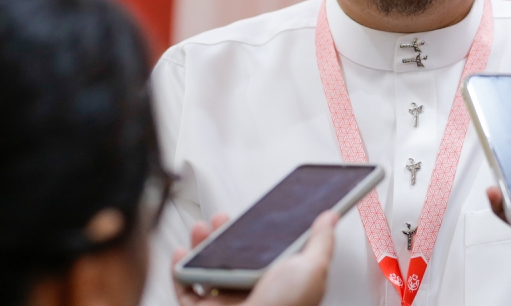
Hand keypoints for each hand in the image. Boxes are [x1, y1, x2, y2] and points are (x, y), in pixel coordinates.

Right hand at [172, 211, 338, 305]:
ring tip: (201, 229)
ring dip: (202, 246)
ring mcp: (226, 304)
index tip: (251, 214)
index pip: (268, 253)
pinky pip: (186, 290)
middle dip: (226, 234)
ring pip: (209, 270)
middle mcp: (252, 294)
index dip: (258, 232)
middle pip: (235, 259)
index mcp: (279, 283)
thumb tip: (330, 218)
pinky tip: (183, 254)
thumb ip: (321, 242)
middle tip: (222, 218)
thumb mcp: (312, 269)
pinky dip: (180, 270)